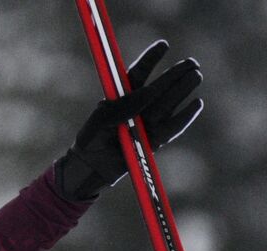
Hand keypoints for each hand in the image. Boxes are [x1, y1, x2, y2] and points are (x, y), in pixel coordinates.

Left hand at [56, 40, 203, 200]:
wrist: (90, 167)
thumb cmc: (92, 139)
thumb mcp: (101, 120)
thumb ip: (122, 106)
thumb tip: (148, 93)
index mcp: (123, 96)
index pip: (139, 73)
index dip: (151, 59)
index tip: (164, 45)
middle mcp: (139, 106)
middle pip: (160, 87)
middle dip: (175, 74)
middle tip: (191, 63)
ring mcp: (148, 122)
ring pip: (169, 103)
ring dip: (183, 90)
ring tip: (195, 75)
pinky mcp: (155, 140)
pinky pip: (173, 127)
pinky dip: (185, 117)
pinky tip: (197, 103)